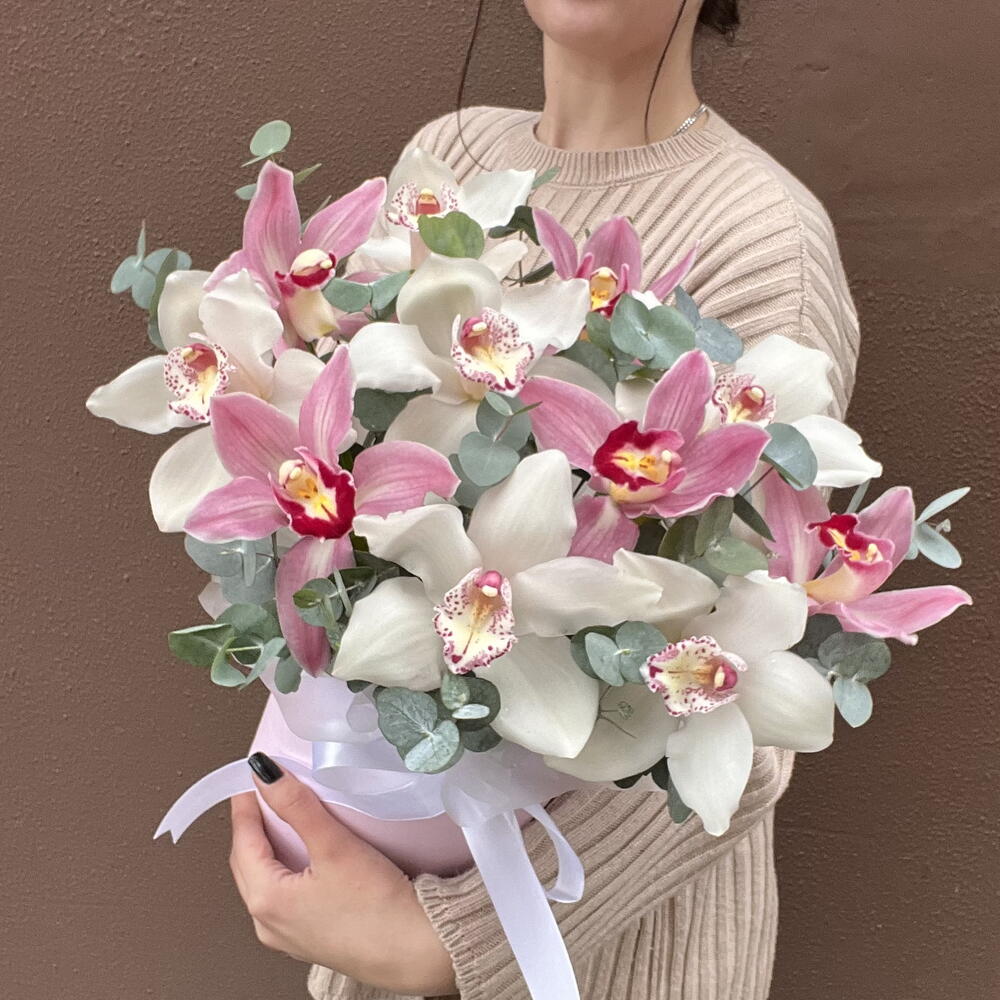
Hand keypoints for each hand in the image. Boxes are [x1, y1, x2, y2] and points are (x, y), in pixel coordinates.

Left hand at [229, 752, 457, 996]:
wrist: (414, 950)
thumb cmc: (377, 909)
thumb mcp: (334, 845)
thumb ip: (297, 806)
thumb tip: (267, 777)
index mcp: (266, 901)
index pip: (243, 840)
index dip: (246, 804)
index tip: (251, 777)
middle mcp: (269, 924)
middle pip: (248, 862)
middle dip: (253, 825)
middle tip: (264, 792)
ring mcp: (289, 935)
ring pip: (267, 880)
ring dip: (271, 848)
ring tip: (283, 818)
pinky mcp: (310, 938)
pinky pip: (286, 896)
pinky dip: (288, 869)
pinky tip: (307, 856)